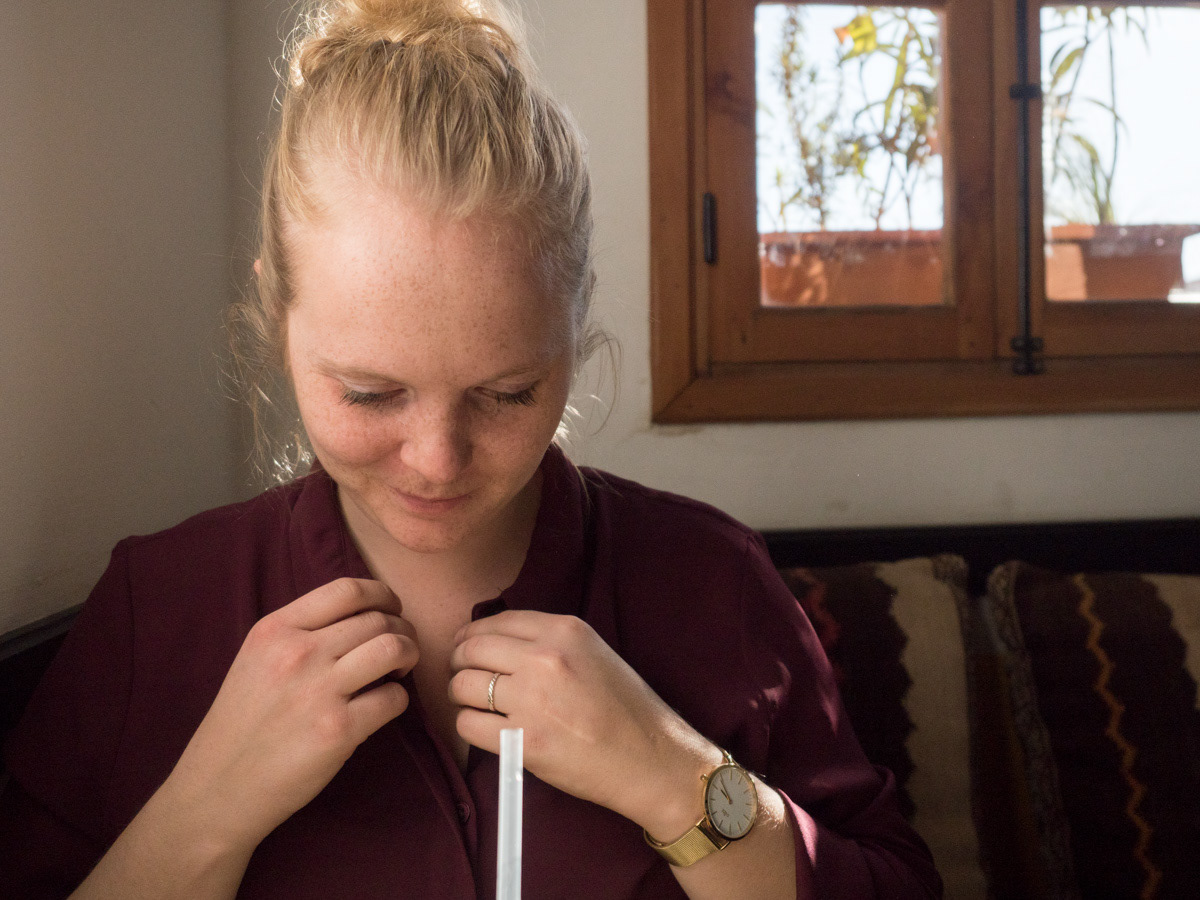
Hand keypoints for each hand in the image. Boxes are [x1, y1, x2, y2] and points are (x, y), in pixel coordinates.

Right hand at [163, 578, 417, 852]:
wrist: (216, 790)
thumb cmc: (242, 725)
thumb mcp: (256, 660)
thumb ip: (301, 632)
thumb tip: (364, 615)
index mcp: (275, 630)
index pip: (348, 589)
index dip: (383, 595)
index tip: (392, 610)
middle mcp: (297, 653)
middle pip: (378, 619)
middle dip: (401, 629)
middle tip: (400, 649)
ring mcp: (318, 691)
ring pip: (394, 648)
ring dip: (409, 655)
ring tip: (399, 670)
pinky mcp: (337, 730)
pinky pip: (394, 698)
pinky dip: (398, 699)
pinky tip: (383, 706)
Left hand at [448, 611, 720, 836]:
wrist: (651, 759)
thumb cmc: (625, 709)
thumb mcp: (593, 653)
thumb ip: (549, 641)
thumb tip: (493, 640)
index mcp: (564, 630)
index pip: (495, 621)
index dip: (472, 635)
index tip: (467, 648)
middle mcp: (545, 658)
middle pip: (471, 649)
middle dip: (459, 664)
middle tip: (465, 678)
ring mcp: (533, 699)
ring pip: (463, 686)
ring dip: (462, 696)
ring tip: (477, 706)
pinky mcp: (523, 741)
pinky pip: (468, 724)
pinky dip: (469, 727)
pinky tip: (486, 730)